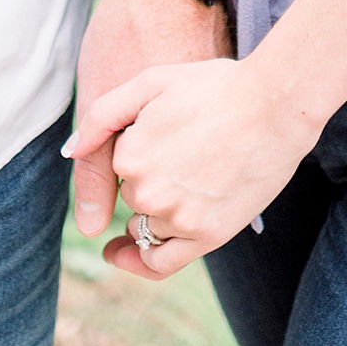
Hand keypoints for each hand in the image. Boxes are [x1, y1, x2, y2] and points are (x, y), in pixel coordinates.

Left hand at [71, 0, 231, 239]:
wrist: (277, 106)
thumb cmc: (216, 87)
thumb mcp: (152, 82)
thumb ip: (102, 114)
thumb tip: (70, 151)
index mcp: (128, 155)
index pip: (117, 161)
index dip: (140, 141)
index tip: (168, 126)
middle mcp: (147, 193)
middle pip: (131, 194)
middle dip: (148, 175)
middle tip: (188, 145)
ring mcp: (178, 220)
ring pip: (145, 224)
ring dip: (155, 209)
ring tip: (190, 175)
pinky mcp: (207, 237)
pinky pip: (159, 263)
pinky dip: (138, 262)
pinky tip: (123, 254)